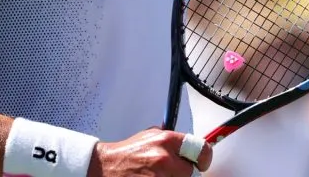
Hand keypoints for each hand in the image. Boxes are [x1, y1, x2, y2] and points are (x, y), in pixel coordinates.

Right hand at [88, 128, 212, 176]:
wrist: (105, 168)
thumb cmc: (125, 154)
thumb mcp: (148, 136)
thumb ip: (169, 139)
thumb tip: (189, 145)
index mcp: (165, 141)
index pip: (200, 148)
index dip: (204, 157)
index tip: (203, 162)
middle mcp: (164, 159)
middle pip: (189, 171)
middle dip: (181, 172)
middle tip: (168, 171)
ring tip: (155, 176)